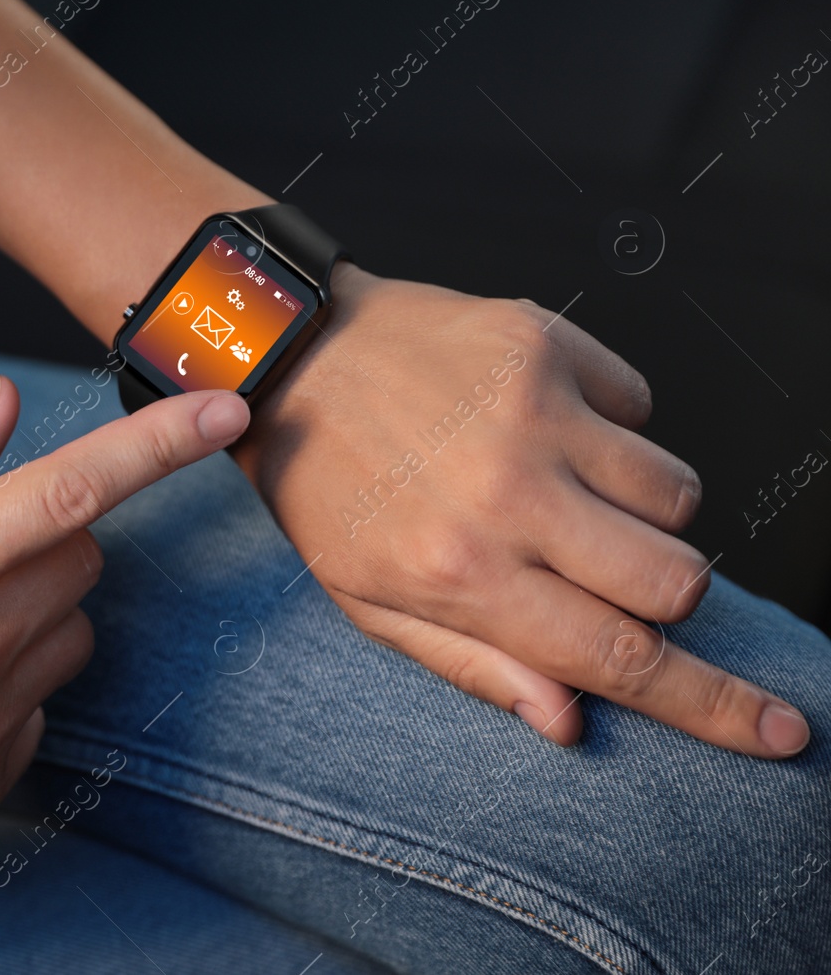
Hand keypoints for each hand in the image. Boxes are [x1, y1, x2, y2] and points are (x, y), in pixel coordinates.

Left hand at [234, 264, 809, 757]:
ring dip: (639, 510)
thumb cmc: (324, 484)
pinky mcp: (546, 341)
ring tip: (557, 490)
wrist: (290, 355)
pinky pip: (643, 405)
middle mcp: (506, 494)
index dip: (715, 705)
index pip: (619, 658)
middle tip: (599, 571)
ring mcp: (533, 411)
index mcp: (460, 572)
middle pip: (677, 578)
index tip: (781, 728)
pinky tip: (538, 423)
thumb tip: (571, 719)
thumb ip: (473, 663)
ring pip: (678, 492)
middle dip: (665, 594)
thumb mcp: (366, 599)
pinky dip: (611, 426)